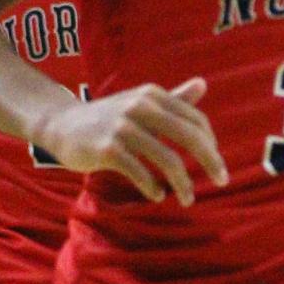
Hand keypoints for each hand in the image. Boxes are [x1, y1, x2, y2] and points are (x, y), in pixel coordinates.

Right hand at [40, 78, 225, 204]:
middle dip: (211, 162)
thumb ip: (173, 99)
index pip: (196, 120)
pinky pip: (140, 173)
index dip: (212, 145)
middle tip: (222, 181)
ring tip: (187, 199)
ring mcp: (123, 127)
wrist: (61, 124)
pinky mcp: (107, 149)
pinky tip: (156, 196)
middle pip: (189, 137)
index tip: (217, 165)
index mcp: (153, 95)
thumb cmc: (109, 117)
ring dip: (183, 184)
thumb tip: (203, 84)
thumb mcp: (141, 103)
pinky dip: (153, 188)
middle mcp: (140, 107)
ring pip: (168, 160)